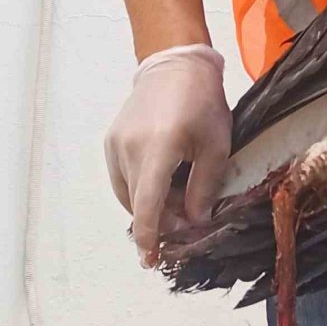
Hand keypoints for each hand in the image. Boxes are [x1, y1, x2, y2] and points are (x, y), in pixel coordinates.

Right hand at [105, 44, 231, 267]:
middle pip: (139, 202)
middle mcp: (128, 148)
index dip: (150, 236)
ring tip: (181, 196)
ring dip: (152, 204)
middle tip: (190, 219)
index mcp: (158, 148)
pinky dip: (141, 189)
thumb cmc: (203, 102)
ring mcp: (115, 144)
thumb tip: (195, 222)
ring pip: (129, 193)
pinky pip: (123, 178)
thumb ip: (204, 187)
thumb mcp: (216, 146)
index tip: (151, 261)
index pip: (148, 204)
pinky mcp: (111, 141)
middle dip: (162, 220)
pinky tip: (165, 182)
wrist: (175, 65)